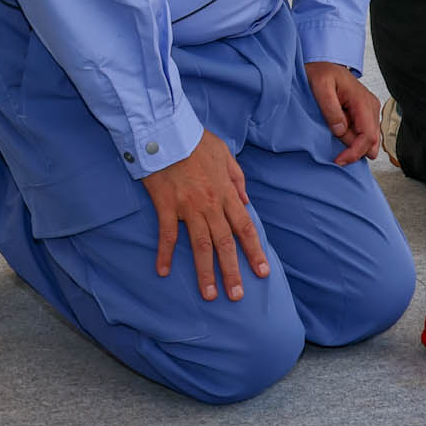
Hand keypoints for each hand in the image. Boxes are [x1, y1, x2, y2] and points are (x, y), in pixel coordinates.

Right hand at [144, 130, 268, 302]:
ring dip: (205, 272)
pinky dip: (165, 254)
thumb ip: (237, 179)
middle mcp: (211, 204)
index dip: (254, 252)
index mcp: (226, 192)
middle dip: (233, 271)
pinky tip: (163, 271)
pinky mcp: (166, 205)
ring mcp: (188, 207)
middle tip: (237, 296)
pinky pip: (167, 234)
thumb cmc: (195, 140)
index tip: (262, 272)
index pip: (245, 228)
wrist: (167, 129)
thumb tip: (245, 202)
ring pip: (201, 245)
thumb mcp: (225, 153)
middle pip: (225, 243)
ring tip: (209, 295)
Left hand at [305, 61, 379, 164]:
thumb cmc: (322, 72)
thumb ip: (330, 109)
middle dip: (353, 151)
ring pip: (368, 140)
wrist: (324, 64)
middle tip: (336, 154)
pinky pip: (363, 134)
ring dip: (352, 145)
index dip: (355, 152)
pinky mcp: (365, 114)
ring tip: (334, 136)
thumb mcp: (320, 87)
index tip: (339, 160)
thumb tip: (340, 130)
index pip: (367, 136)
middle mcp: (371, 107)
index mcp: (363, 101)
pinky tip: (340, 135)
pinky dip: (353, 140)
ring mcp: (370, 111)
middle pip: (371, 142)